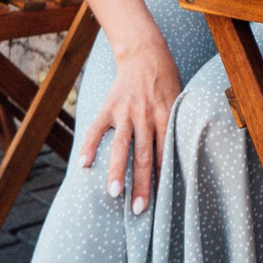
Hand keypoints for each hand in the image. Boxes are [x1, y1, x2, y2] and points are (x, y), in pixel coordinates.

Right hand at [78, 27, 182, 213]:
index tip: (162, 202)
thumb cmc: (167, 81)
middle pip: (144, 155)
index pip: (165, 153)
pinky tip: (83, 165)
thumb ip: (174, 127)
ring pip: (121, 145)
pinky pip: (96, 129)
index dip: (163, 178)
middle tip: (140, 209)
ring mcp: (125, 111)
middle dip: (142, 184)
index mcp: (166, 116)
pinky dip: (88, 146)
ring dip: (117, 171)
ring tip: (114, 193)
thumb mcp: (179, 100)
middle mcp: (146, 116)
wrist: (145, 52)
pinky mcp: (109, 106)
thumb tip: (178, 159)